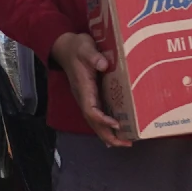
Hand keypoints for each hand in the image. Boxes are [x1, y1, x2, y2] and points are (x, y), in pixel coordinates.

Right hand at [50, 32, 131, 147]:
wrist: (65, 47)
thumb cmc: (76, 47)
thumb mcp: (85, 47)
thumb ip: (93, 56)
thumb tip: (104, 64)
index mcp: (83, 88)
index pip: (90, 110)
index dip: (102, 120)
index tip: (117, 124)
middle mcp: (84, 97)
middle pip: (93, 123)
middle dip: (108, 135)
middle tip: (126, 143)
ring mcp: (86, 98)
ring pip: (95, 122)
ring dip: (108, 134)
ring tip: (125, 142)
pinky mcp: (90, 96)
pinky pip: (97, 116)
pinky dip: (106, 126)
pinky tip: (115, 133)